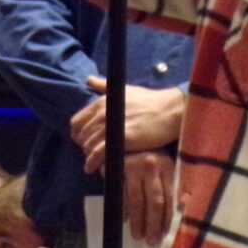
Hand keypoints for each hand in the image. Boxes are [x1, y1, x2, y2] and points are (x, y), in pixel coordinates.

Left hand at [70, 76, 185, 173]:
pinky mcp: (121, 139)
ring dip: (89, 156)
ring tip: (94, 162)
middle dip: (83, 146)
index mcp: (102, 101)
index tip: (85, 141)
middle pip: (81, 136)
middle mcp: (103, 113)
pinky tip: (93, 168)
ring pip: (88, 146)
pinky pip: (98, 153)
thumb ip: (104, 86)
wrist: (171, 110)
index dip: (78, 134)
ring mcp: (111, 126)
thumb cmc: (150, 100)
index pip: (76, 122)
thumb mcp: (125, 89)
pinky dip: (93, 162)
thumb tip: (88, 80)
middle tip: (91, 153)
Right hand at [123, 150, 174, 244]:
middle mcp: (152, 165)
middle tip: (151, 240)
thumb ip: (170, 182)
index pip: (170, 196)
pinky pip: (122, 195)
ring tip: (138, 235)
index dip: (168, 216)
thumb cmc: (148, 152)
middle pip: (155, 202)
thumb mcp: (162, 163)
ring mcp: (135, 167)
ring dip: (138, 222)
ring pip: (137, 202)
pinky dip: (124, 210)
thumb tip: (181, 207)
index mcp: (167, 164)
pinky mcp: (119, 169)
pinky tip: (125, 221)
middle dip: (154, 224)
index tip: (165, 232)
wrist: (125, 136)